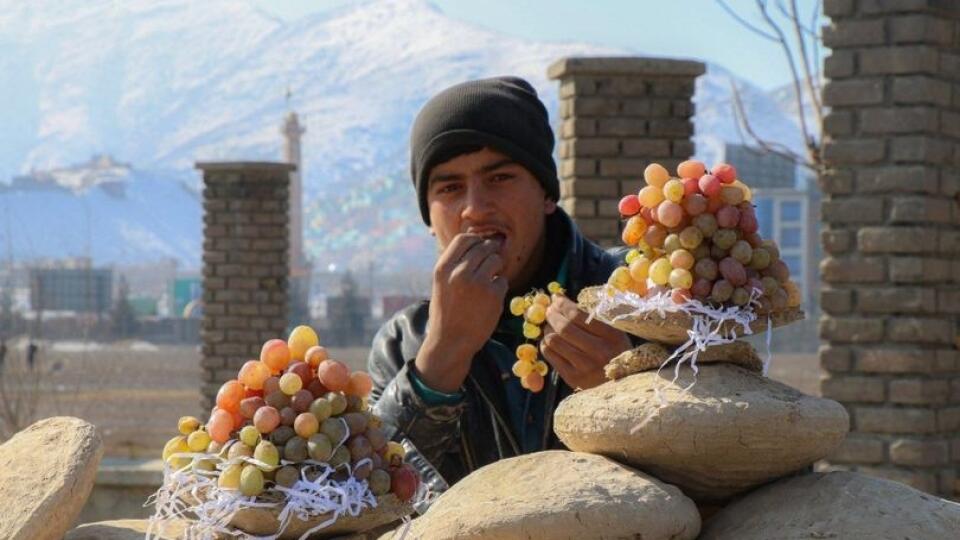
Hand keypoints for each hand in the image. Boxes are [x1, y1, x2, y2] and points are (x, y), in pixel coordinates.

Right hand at [415, 234, 507, 392]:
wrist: (451, 341)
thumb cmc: (446, 311)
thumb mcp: (441, 283)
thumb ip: (455, 263)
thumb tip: (478, 240)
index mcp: (443, 268)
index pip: (464, 238)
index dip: (475, 241)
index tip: (479, 249)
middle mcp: (459, 272)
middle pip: (483, 247)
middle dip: (489, 253)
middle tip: (488, 267)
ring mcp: (478, 283)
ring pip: (496, 260)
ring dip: (496, 269)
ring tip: (488, 283)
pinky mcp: (494, 295)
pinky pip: (502, 280)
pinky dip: (499, 288)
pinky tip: (489, 300)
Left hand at [540, 294, 631, 390]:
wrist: (624, 387)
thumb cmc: (618, 353)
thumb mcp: (615, 333)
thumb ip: (595, 317)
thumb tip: (563, 301)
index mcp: (612, 336)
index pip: (578, 316)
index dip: (563, 305)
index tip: (557, 298)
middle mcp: (598, 352)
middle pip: (564, 327)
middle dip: (552, 315)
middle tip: (549, 309)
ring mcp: (584, 367)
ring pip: (554, 341)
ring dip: (548, 329)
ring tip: (550, 325)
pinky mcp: (573, 378)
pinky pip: (550, 355)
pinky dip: (546, 344)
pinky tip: (551, 340)